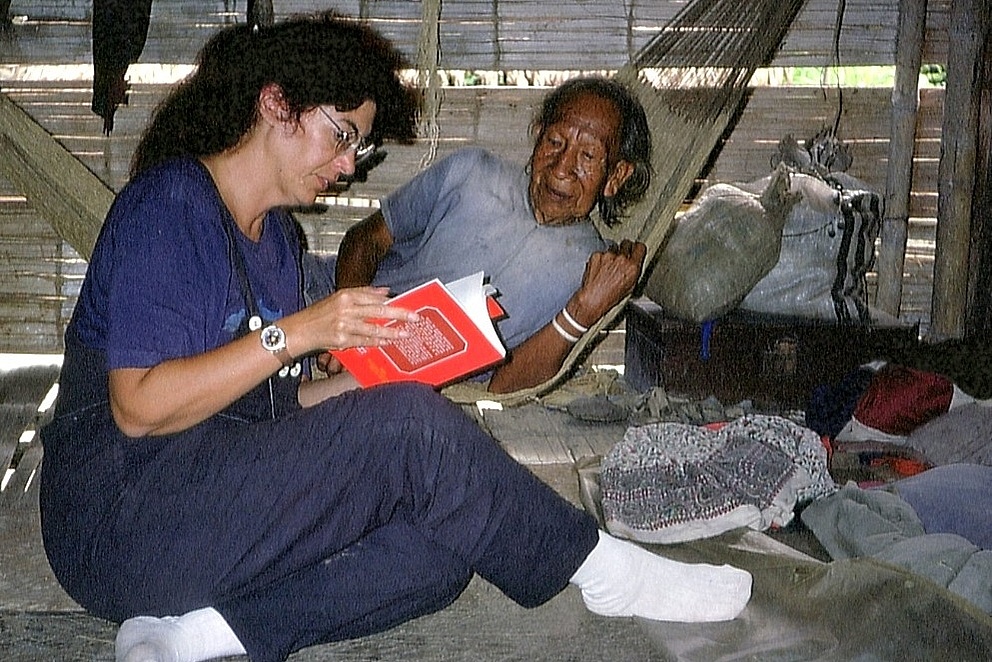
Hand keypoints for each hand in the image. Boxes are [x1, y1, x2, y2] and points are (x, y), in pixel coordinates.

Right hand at [304, 286, 418, 353]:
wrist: (300, 330)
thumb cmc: (320, 313)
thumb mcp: (339, 297)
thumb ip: (363, 293)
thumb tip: (385, 291)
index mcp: (346, 295)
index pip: (374, 297)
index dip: (393, 301)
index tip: (407, 303)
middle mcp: (346, 309)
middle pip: (379, 311)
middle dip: (399, 314)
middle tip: (414, 317)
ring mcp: (345, 325)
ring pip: (374, 329)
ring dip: (392, 332)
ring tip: (404, 334)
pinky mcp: (342, 340)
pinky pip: (364, 341)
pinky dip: (377, 342)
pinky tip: (387, 342)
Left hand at [569, 239, 646, 324]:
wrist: (592, 299)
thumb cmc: (609, 297)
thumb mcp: (630, 287)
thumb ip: (634, 271)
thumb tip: (634, 265)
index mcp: (632, 267)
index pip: (640, 247)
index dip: (638, 249)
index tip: (636, 249)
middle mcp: (621, 259)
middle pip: (626, 243)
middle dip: (625, 249)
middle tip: (621, 257)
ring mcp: (607, 256)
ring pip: (612, 248)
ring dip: (611, 255)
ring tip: (608, 268)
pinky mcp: (596, 255)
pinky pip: (601, 253)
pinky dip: (600, 259)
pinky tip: (599, 269)